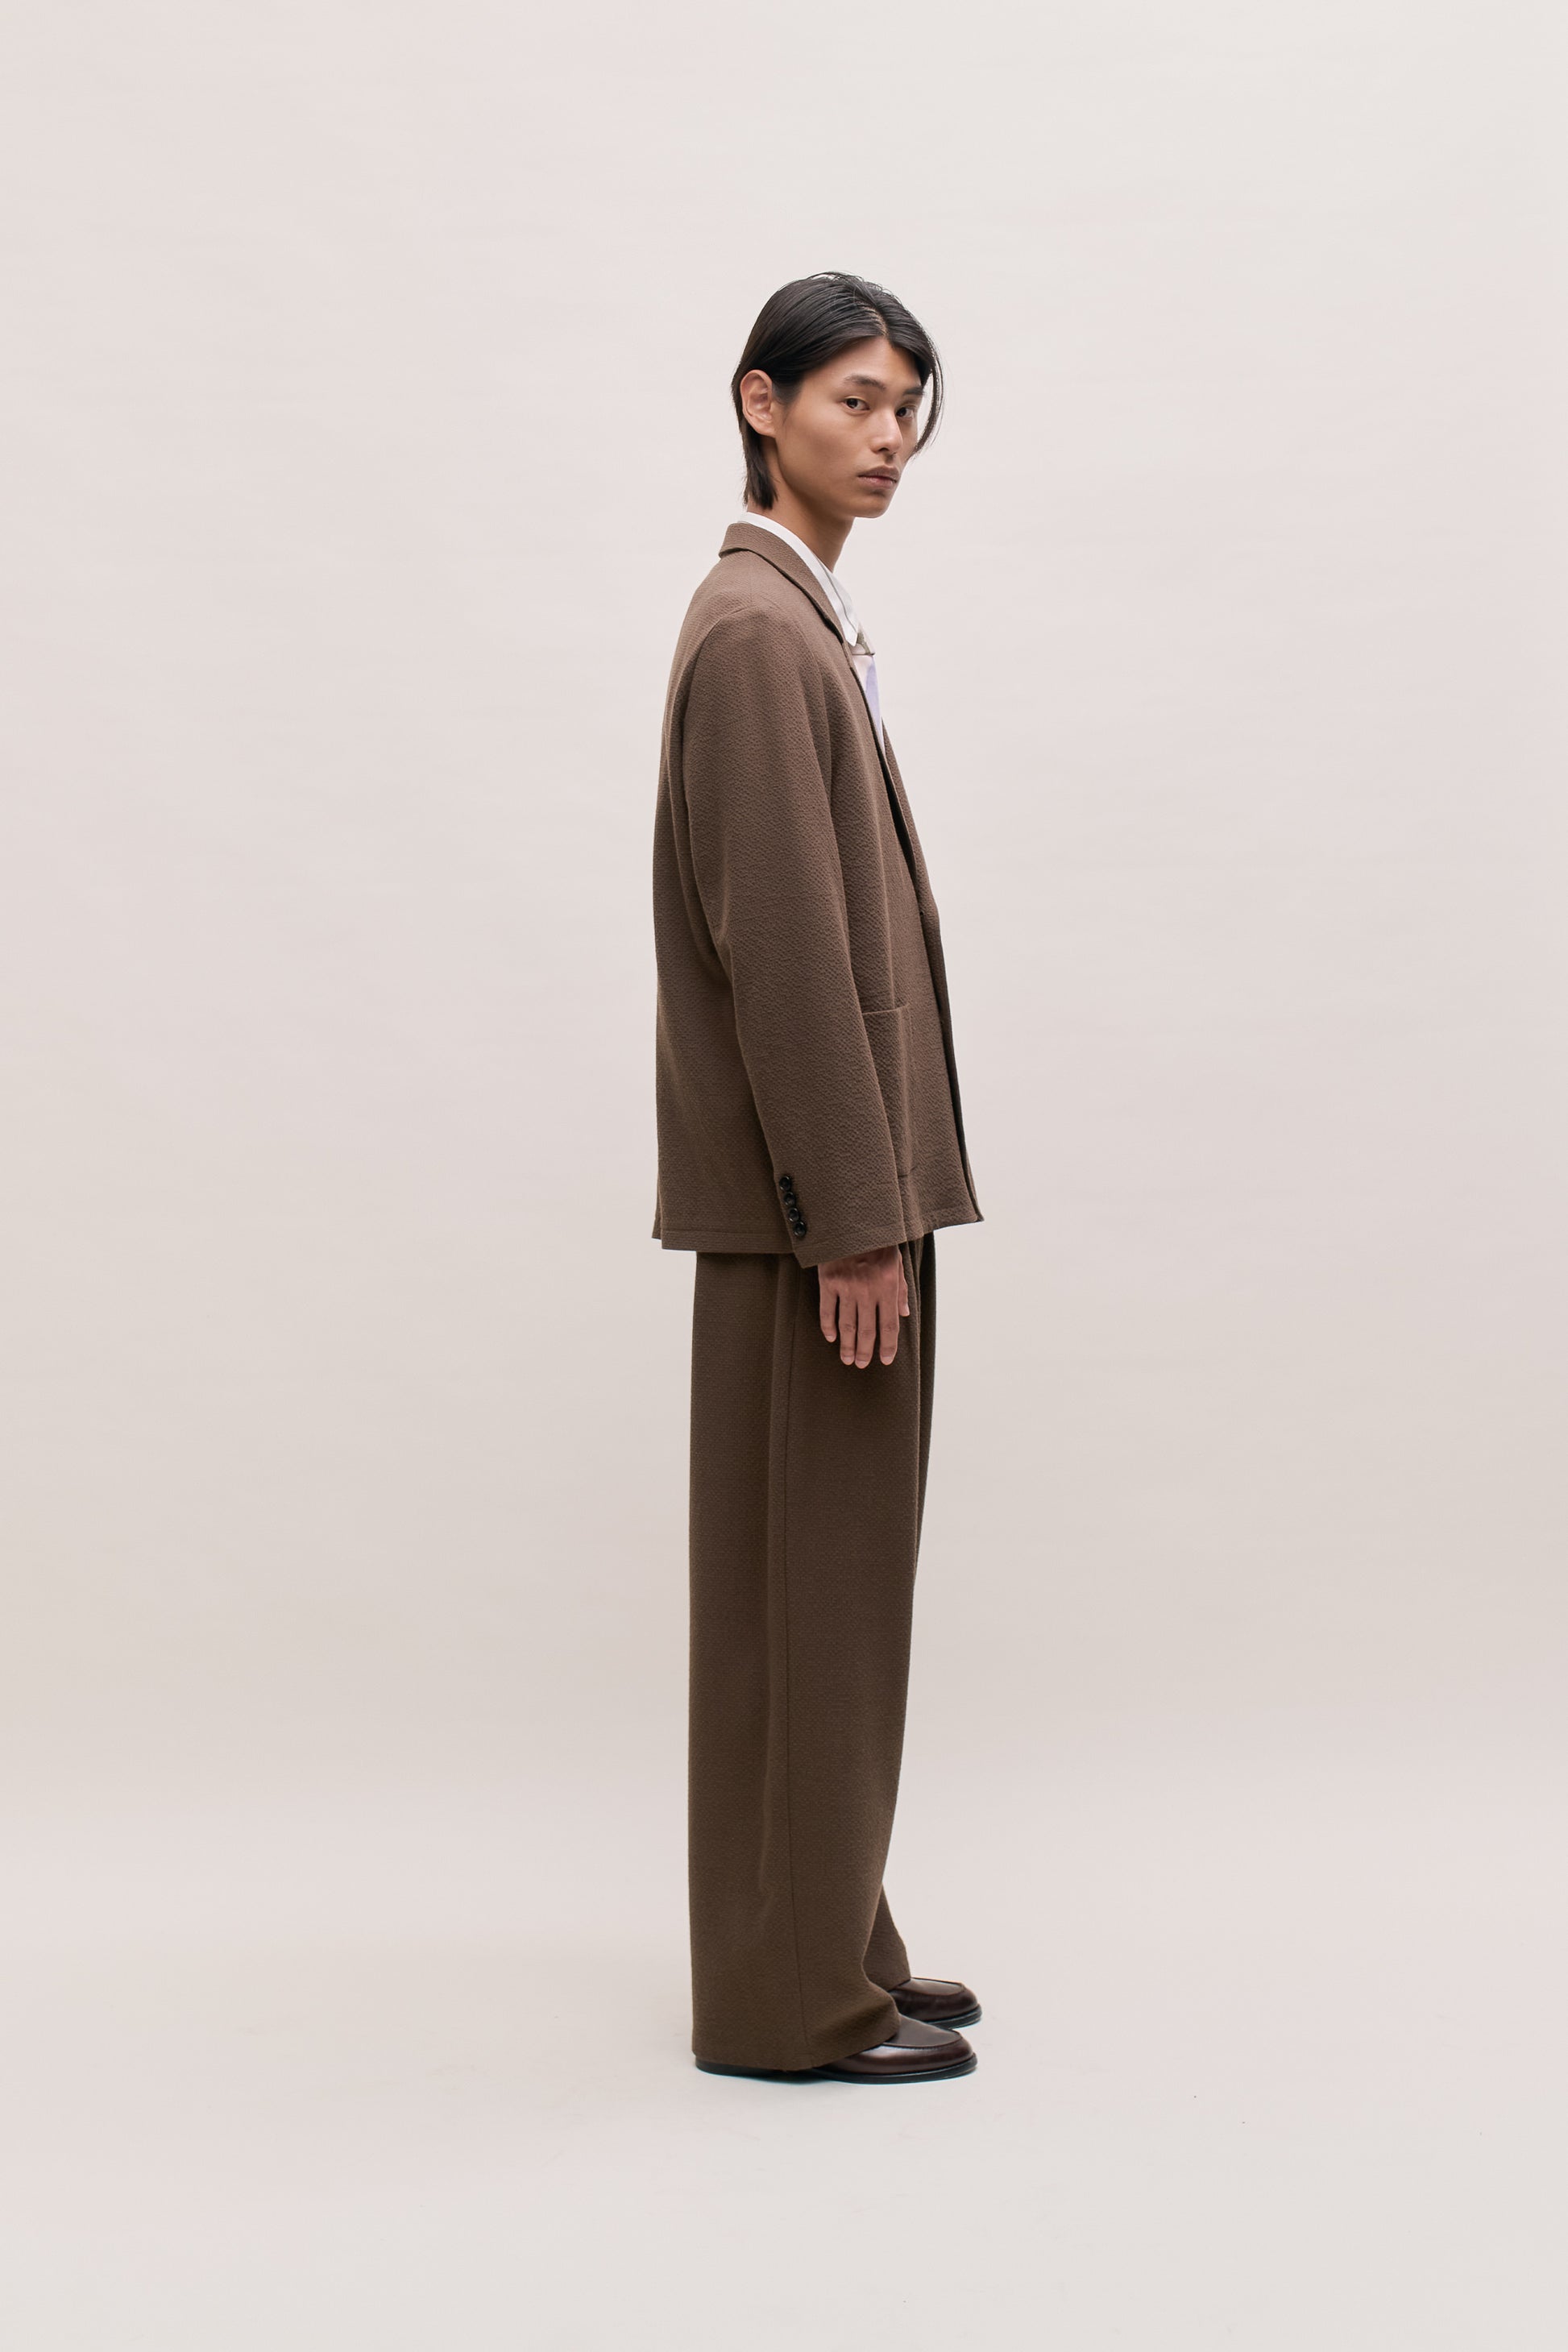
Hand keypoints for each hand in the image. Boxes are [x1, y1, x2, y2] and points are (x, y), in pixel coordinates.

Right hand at [817, 1244, 908, 1367]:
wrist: (852, 1220)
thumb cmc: (878, 1241)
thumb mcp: (897, 1263)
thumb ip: (900, 1290)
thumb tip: (904, 1314)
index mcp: (887, 1286)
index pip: (889, 1325)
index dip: (887, 1346)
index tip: (885, 1360)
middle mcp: (868, 1290)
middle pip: (867, 1330)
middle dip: (865, 1351)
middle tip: (861, 1364)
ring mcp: (846, 1287)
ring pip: (846, 1325)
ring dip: (847, 1345)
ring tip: (846, 1359)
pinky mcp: (828, 1281)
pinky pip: (827, 1310)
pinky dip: (828, 1326)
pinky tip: (831, 1337)